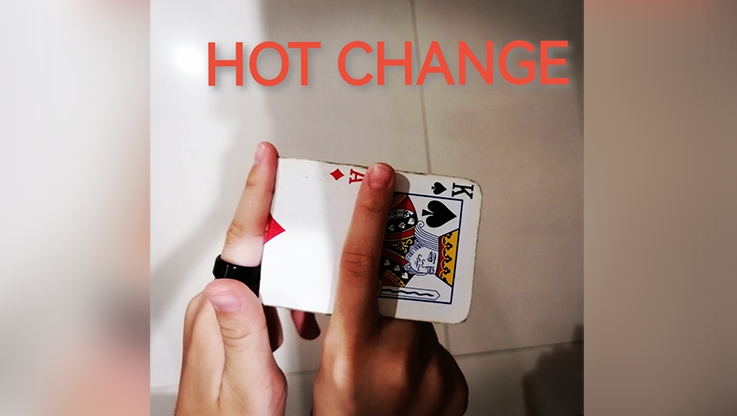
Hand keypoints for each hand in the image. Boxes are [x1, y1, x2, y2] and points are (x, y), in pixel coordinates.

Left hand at [175, 142, 318, 415]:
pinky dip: (284, 302)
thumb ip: (242, 335)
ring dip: (290, 279)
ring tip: (309, 303)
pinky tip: (296, 323)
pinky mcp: (228, 323)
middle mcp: (215, 306)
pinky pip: (261, 294)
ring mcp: (220, 313)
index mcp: (219, 313)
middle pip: (254, 247)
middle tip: (307, 199)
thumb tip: (229, 283)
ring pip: (262, 272)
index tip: (266, 159)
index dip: (258, 194)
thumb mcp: (247, 386)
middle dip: (283, 227)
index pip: (242, 241)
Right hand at [313, 163, 467, 415]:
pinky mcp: (455, 383)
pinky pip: (440, 350)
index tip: (381, 176)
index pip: (360, 266)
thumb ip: (347, 318)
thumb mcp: (329, 360)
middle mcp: (395, 357)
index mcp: (352, 348)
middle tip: (384, 316)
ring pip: (422, 323)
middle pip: (401, 292)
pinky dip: (424, 356)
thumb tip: (363, 283)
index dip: (369, 214)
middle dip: (394, 292)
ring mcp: (431, 372)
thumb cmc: (344, 412)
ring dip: (407, 332)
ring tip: (390, 365)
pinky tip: (408, 379)